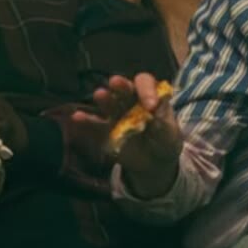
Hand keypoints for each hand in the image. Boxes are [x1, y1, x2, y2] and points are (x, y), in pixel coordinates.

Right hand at [71, 73, 180, 197]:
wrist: (155, 164)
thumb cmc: (165, 142)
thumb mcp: (170, 134)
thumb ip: (163, 123)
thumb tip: (156, 113)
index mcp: (148, 96)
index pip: (145, 84)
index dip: (146, 90)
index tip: (150, 105)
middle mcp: (130, 101)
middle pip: (124, 89)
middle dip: (121, 85)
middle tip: (116, 82)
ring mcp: (116, 115)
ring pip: (108, 103)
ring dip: (104, 98)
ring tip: (100, 95)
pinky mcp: (105, 132)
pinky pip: (94, 125)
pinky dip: (86, 120)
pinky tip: (77, 117)